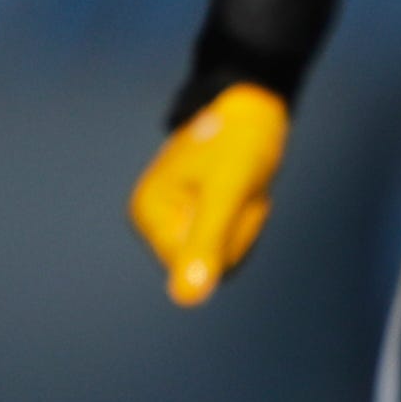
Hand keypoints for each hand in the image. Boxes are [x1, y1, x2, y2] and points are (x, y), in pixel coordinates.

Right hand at [130, 86, 287, 305]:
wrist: (252, 103)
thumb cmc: (238, 140)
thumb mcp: (227, 193)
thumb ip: (208, 242)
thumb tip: (188, 299)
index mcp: (148, 215)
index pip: (198, 264)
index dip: (230, 234)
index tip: (233, 194)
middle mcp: (156, 219)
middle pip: (213, 259)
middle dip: (239, 226)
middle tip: (242, 185)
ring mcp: (177, 214)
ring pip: (228, 247)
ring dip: (247, 218)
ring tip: (243, 181)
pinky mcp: (198, 208)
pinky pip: (234, 232)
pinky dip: (249, 212)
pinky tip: (245, 185)